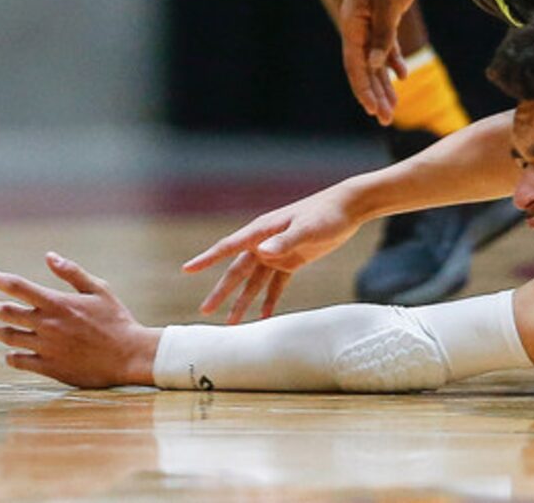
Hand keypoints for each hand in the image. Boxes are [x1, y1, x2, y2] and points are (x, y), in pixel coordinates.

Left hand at [0, 253, 159, 387]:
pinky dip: (12, 357)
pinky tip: (10, 354)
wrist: (128, 356)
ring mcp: (47, 348)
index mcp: (57, 303)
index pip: (17, 286)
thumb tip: (49, 256)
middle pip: (8, 314)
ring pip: (10, 339)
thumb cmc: (115, 320)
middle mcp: (47, 325)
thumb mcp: (98, 289)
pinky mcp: (51, 368)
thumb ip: (71, 273)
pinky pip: (21, 362)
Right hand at [180, 186, 364, 322]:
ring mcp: (277, 253)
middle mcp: (264, 243)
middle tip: (205, 311)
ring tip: (232, 324)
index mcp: (262, 231)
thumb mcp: (306, 229)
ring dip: (244, 301)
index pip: (228, 247)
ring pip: (254, 282)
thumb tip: (262, 253)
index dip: (206, 259)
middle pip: (237, 270)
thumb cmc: (325, 214)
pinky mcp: (292, 261)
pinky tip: (263, 317)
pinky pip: (276, 285)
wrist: (346, 209)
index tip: (186, 269)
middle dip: (221, 291)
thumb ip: (285, 241)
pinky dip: (269, 300)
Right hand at [341, 0, 417, 124]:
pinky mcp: (383, 12)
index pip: (355, 64)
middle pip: (363, 67)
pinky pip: (384, 44)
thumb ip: (383, 34)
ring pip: (373, 58)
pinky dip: (392, 60)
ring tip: (393, 108)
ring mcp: (368, 18)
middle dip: (374, 93)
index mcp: (352, 22)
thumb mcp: (390, 2)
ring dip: (383, 82)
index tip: (373, 111)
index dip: (363, 89)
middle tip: (385, 120)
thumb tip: (375, 65)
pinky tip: (402, 76)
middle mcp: (356, 24)